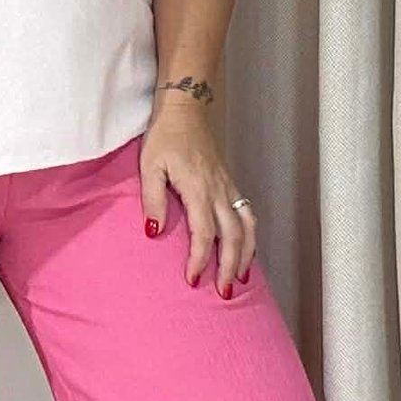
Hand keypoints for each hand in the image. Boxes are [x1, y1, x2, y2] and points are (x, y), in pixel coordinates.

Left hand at [139, 98, 256, 294]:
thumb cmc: (165, 137)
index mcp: (198, 188)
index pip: (203, 232)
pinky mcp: (230, 183)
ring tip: (241, 278)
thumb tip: (154, 233)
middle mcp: (219, 190)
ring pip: (247, 226)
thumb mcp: (149, 166)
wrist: (186, 108)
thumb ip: (153, 200)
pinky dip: (251, 236)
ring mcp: (228, 186)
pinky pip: (248, 214)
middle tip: (223, 292)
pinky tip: (247, 250)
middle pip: (232, 236)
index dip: (199, 259)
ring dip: (246, 254)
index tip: (192, 280)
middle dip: (229, 266)